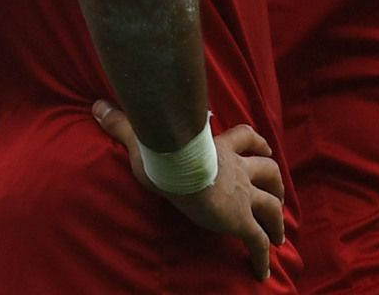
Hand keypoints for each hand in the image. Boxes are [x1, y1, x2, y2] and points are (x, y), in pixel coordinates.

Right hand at [93, 100, 286, 280]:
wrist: (179, 166)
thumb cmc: (162, 151)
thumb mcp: (142, 136)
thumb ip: (123, 123)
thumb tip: (98, 105)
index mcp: (221, 148)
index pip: (246, 138)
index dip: (257, 143)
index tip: (263, 148)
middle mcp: (238, 169)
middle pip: (268, 170)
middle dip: (276, 182)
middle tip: (279, 195)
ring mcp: (241, 195)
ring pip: (271, 204)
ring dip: (278, 219)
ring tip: (280, 235)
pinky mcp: (239, 219)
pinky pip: (257, 241)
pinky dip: (262, 256)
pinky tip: (262, 273)